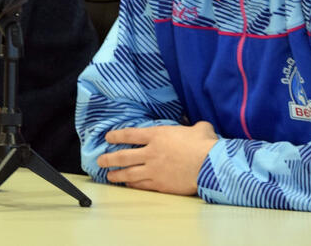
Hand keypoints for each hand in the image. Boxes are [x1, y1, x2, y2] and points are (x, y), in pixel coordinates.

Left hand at [97, 121, 217, 194]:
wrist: (210, 166)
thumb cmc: (205, 146)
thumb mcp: (200, 129)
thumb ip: (194, 126)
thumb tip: (198, 126)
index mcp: (158, 135)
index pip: (130, 135)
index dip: (116, 136)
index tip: (108, 137)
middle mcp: (151, 153)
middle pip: (123, 156)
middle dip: (109, 158)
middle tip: (100, 161)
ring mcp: (154, 170)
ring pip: (129, 173)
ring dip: (117, 175)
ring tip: (109, 176)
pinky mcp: (160, 185)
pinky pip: (141, 185)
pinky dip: (132, 185)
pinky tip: (127, 185)